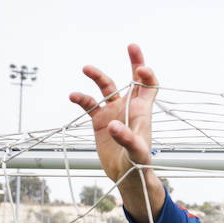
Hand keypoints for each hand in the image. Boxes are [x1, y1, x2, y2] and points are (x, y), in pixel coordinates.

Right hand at [69, 43, 158, 183]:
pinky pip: (89, 104)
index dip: (147, 75)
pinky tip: (73, 96)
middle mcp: (129, 107)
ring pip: (107, 88)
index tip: (141, 70)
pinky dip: (81, 98)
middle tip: (132, 46)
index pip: (149, 86)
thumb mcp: (137, 152)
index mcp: (142, 110)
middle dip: (134, 62)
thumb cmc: (138, 164)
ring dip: (98, 77)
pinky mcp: (100, 121)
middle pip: (133, 79)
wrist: (125, 176)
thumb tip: (113, 126)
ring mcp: (114, 112)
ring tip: (86, 68)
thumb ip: (127, 139)